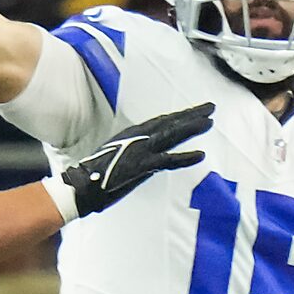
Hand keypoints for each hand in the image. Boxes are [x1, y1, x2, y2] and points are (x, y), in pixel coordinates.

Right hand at [60, 105, 211, 216]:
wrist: (83, 186)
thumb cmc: (96, 174)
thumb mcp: (117, 155)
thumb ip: (134, 152)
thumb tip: (147, 157)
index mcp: (132, 134)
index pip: (161, 121)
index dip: (179, 116)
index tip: (194, 111)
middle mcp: (138, 137)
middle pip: (170, 122)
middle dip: (191, 114)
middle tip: (210, 107)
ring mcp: (141, 150)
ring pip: (172, 135)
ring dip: (192, 128)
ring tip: (209, 122)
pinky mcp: (142, 165)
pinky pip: (169, 160)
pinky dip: (185, 157)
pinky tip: (200, 155)